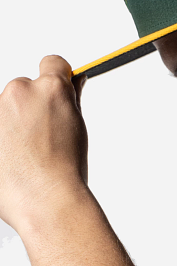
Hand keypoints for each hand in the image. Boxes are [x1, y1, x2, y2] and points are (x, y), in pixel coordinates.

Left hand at [0, 55, 88, 233]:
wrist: (47, 202)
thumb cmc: (65, 174)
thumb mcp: (78, 131)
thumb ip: (71, 102)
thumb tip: (71, 85)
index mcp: (51, 89)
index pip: (53, 63)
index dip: (55, 78)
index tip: (54, 93)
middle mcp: (19, 91)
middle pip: (24, 89)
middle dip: (29, 109)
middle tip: (40, 140)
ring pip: (4, 109)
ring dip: (10, 125)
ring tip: (25, 155)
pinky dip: (1, 141)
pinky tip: (11, 159)